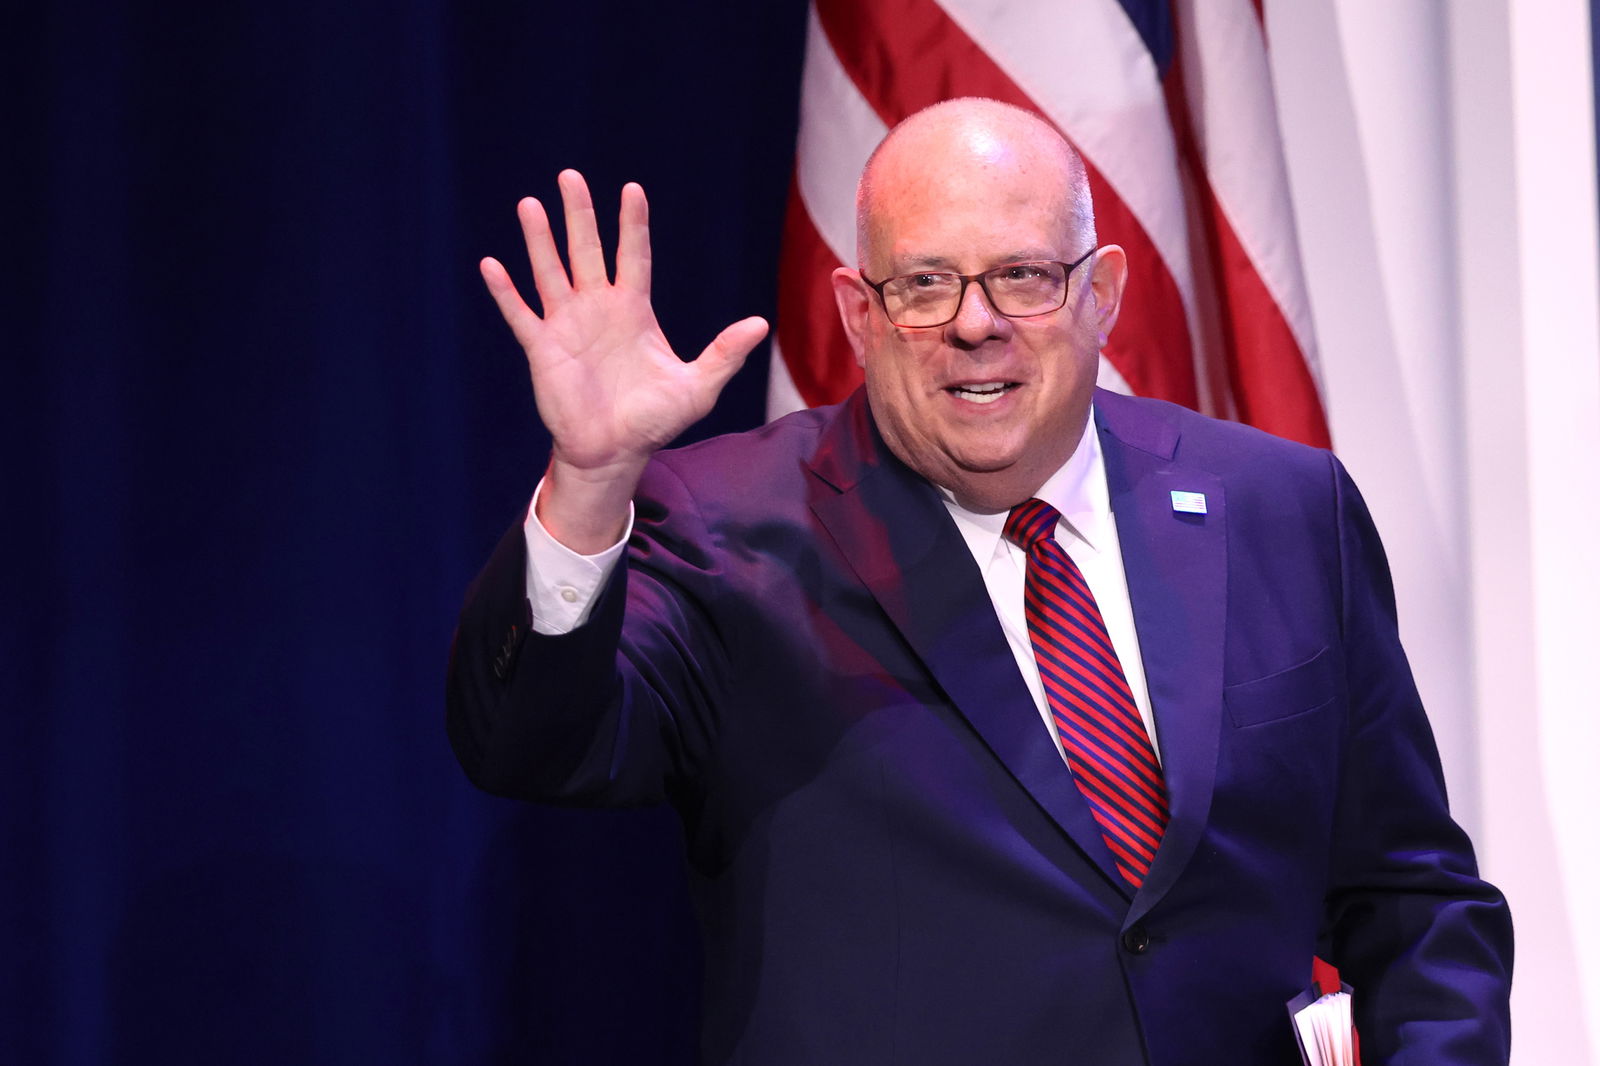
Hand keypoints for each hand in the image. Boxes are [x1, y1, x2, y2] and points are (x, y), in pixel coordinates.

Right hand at [481, 171, 767, 550]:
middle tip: (569, 176)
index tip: (631, 189)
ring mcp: (567, 325)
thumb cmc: (655, 420)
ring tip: (530, 204)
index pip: (633, 255)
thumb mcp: (697, 387)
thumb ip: (724, 354)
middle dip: (578, 215)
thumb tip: (760, 323)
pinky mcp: (542, 349)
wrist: (614, 452)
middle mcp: (598, 308)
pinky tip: (491, 263)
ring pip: (550, 271)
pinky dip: (506, 291)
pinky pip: (521, 314)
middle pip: (586, 250)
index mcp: (634, 310)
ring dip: (539, 240)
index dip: (632, 224)